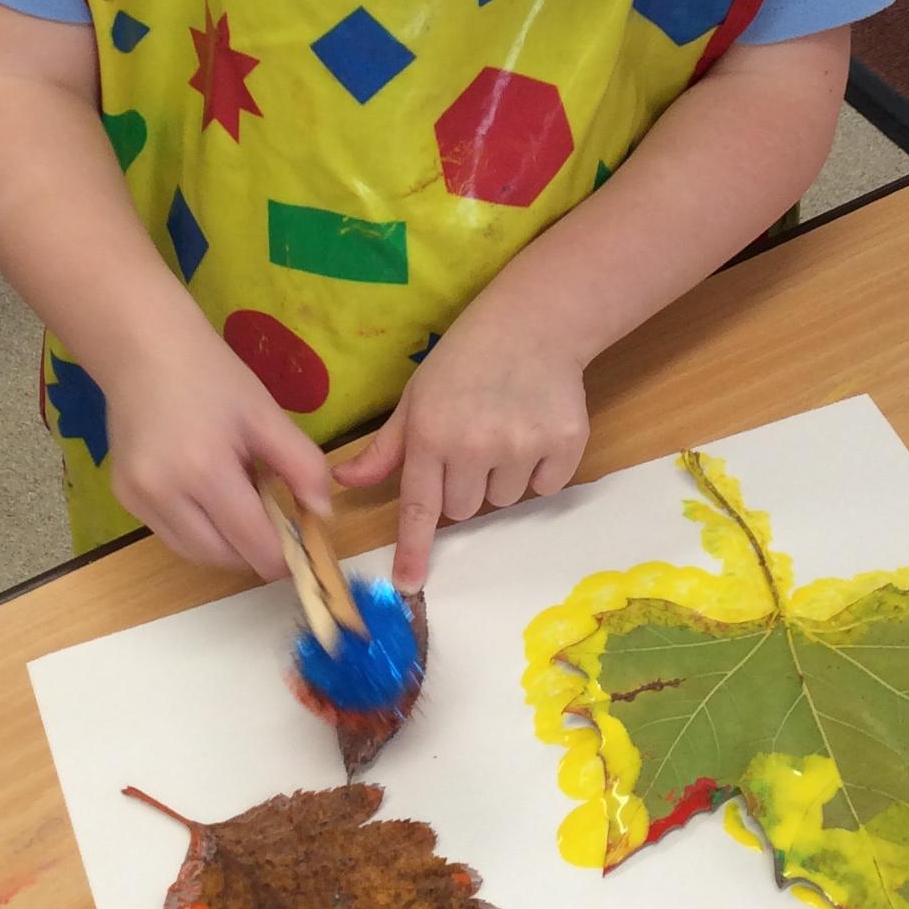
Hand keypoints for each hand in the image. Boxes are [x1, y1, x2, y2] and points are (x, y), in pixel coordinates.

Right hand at [102, 318, 331, 580]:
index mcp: (205, 469)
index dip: (285, 556)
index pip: (254, 543)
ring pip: (195, 555)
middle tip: (275, 521)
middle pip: (223, 558)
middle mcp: (163, 493)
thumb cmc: (212, 376)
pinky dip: (199, 532)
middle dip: (256, 551)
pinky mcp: (124, 499)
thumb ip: (303, 466)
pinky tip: (209, 496)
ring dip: (227, 546)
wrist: (144, 349)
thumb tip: (323, 517)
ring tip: (241, 504)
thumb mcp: (267, 414)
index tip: (304, 546)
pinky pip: (171, 536)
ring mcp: (137, 499)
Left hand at [335, 307, 589, 588]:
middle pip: (464, 510)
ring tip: (505, 429)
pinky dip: (541, 468)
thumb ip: (385, 449)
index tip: (408, 584)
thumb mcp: (415, 398)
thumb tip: (345, 482)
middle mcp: (475, 446)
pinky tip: (535, 428)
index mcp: (431, 435)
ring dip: (502, 477)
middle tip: (472, 442)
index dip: (413, 549)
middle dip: (464, 486)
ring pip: (505, 500)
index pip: (419, 507)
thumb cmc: (464, 360)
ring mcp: (522, 446)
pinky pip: (546, 486)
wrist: (533, 324)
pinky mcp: (563, 444)